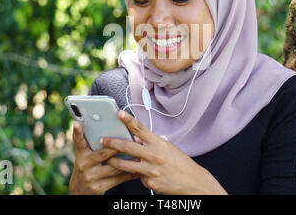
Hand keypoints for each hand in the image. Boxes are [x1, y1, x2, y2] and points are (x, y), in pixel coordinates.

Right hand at [69, 121, 139, 194]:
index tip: (77, 123)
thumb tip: (103, 128)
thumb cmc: (86, 168)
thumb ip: (90, 144)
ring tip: (139, 152)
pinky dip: (130, 173)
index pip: (79, 142)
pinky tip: (138, 168)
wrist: (80, 191)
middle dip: (119, 146)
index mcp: (81, 154)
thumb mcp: (84, 156)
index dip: (78, 132)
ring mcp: (92, 177)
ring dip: (129, 160)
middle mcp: (85, 165)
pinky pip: (119, 179)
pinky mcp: (100, 187)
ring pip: (115, 166)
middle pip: (104, 153)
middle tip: (131, 139)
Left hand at [100, 111, 227, 194]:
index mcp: (159, 144)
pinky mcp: (150, 183)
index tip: (119, 113)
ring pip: (126, 165)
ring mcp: (151, 170)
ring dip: (115, 161)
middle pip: (128, 146)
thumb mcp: (168, 148)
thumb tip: (137, 140)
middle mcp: (154, 156)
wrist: (193, 182)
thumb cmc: (181, 164)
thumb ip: (152, 143)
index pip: (140, 128)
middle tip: (102, 140)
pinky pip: (138, 177)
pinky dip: (138, 175)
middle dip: (112, 142)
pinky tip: (145, 174)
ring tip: (109, 159)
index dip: (128, 119)